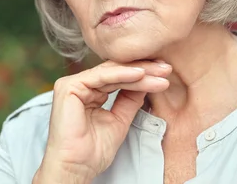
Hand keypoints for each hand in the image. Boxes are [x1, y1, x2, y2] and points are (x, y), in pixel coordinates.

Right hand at [33, 60, 170, 182]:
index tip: (165, 74)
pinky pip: (101, 76)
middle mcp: (81, 85)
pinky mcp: (69, 87)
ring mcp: (73, 84)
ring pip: (112, 71)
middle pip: (117, 71)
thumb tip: (148, 80)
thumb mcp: (120, 119)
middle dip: (145, 69)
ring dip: (139, 71)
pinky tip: (141, 74)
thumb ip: (131, 99)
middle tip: (167, 68)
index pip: (120, 77)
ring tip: (160, 72)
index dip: (144, 75)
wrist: (77, 168)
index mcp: (91, 92)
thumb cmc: (93, 151)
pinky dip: (123, 74)